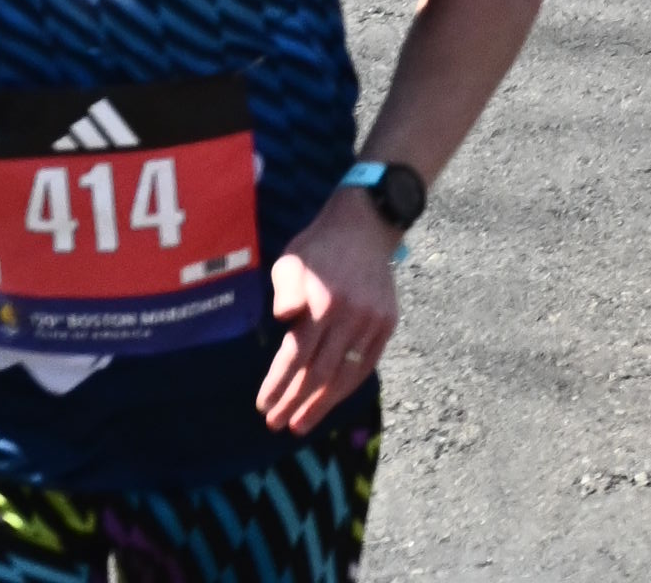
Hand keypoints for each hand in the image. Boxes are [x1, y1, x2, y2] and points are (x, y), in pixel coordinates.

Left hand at [258, 190, 399, 436]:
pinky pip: (366, 365)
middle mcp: (350, 315)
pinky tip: (330, 402)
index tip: (263, 406)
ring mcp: (372, 321)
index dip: (279, 385)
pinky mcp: (387, 323)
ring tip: (300, 424)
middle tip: (277, 424)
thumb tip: (283, 318)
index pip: (296, 355)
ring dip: (321, 405)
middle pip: (319, 373)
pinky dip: (347, 388)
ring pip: (345, 376)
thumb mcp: (292, 260)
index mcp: (322, 300)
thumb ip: (285, 290)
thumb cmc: (318, 248)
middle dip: (295, 403)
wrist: (365, 226)